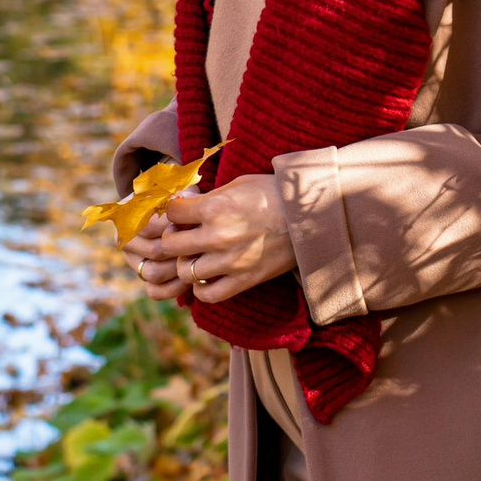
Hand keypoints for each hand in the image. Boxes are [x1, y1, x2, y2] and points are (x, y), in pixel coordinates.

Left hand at [123, 175, 292, 303]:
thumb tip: (179, 200)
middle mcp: (219, 236)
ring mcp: (231, 262)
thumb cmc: (272, 194)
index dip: (173, 211)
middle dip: (171, 238)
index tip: (180, 212)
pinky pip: (207, 295)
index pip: (172, 213)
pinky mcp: (244, 280)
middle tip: (182, 235)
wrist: (311, 216)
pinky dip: (201, 288)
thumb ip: (206, 196)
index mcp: (215, 208)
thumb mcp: (237, 185)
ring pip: (185, 272)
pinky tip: (206, 276)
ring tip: (195, 255)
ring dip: (185, 263)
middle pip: (170, 245)